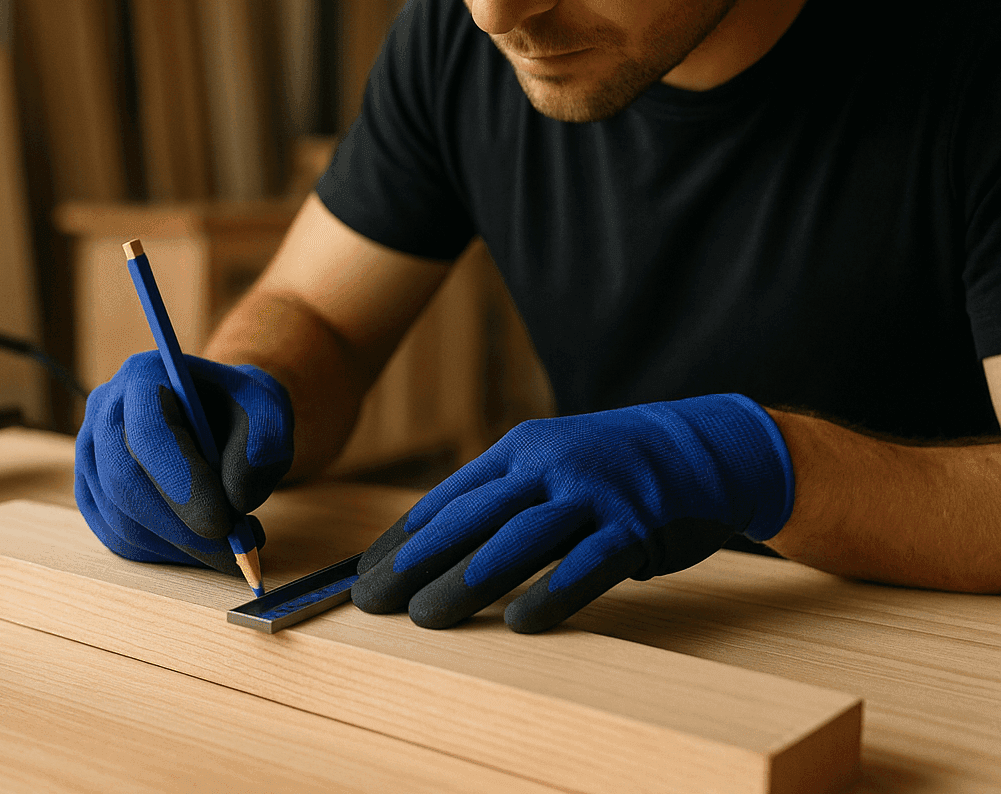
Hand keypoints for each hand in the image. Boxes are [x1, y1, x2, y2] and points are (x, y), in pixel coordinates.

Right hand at [75, 351, 294, 574]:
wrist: (217, 415)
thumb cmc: (239, 408)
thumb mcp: (268, 409)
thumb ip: (263, 443)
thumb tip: (236, 499)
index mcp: (143, 376)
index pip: (148, 431)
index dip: (182, 481)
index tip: (222, 522)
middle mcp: (105, 411)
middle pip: (123, 481)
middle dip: (181, 527)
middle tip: (232, 551)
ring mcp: (91, 454)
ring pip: (120, 519)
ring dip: (180, 546)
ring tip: (233, 545)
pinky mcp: (93, 494)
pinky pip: (118, 539)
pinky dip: (165, 554)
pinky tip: (202, 548)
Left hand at [352, 393, 794, 631]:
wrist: (703, 447)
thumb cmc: (609, 468)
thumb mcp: (550, 463)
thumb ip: (501, 499)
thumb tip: (432, 549)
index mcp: (520, 448)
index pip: (448, 497)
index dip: (404, 538)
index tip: (365, 573)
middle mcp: (550, 465)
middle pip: (471, 518)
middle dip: (417, 561)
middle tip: (373, 599)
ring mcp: (594, 493)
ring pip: (518, 540)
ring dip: (467, 581)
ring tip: (426, 617)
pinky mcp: (636, 525)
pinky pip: (586, 564)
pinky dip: (551, 593)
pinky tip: (517, 621)